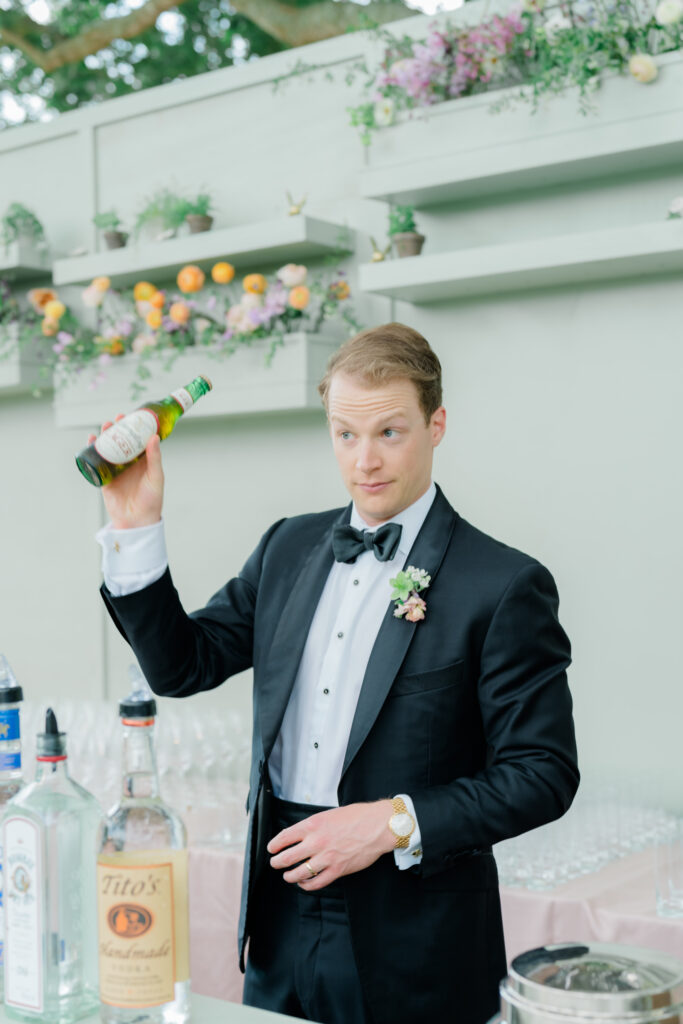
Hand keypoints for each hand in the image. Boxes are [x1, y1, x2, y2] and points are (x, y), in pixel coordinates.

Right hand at [88, 415, 163, 528]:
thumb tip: (154, 437)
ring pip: (108, 450)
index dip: (133, 428)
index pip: (137, 441)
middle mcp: (129, 464)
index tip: (130, 417)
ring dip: (105, 437)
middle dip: (117, 430)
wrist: (137, 521)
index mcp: (143, 462)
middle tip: (114, 420)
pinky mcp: (105, 479)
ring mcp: (116, 471)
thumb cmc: (152, 500)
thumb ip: (154, 458)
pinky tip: (90, 442)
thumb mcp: (156, 477)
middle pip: (121, 443)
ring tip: (104, 428)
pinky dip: (93, 452)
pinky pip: (97, 463)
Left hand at [267, 800, 394, 890]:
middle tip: (275, 863)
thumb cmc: (357, 816)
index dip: (275, 845)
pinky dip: (307, 885)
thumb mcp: (329, 814)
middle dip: (277, 862)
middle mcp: (316, 842)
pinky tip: (304, 883)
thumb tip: (302, 834)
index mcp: (313, 825)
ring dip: (290, 876)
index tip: (271, 848)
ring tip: (287, 876)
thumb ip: (314, 825)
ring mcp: (326, 858)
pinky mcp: (337, 870)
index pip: (285, 837)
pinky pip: (317, 883)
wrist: (377, 826)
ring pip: (299, 873)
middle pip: (288, 857)